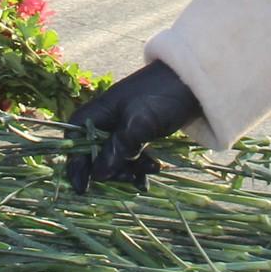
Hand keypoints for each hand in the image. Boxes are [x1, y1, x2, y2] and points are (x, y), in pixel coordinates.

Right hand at [63, 62, 201, 192]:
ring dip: (129, 169)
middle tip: (130, 178)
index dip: (76, 166)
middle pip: (95, 154)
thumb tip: (98, 175)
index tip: (84, 188)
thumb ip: (118, 149)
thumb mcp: (139, 124)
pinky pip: (131, 155)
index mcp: (97, 112)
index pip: (75, 142)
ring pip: (115, 158)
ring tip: (152, 170)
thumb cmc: (162, 96)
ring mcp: (122, 126)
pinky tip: (154, 169)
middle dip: (111, 170)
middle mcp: (105, 120)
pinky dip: (139, 165)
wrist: (195, 82)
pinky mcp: (138, 132)